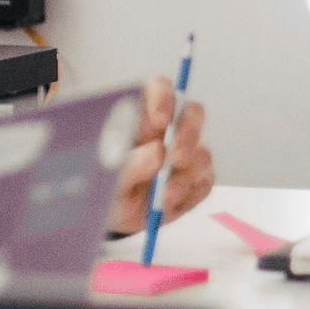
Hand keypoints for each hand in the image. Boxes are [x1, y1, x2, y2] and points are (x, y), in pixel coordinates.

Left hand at [108, 77, 215, 235]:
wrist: (113, 219)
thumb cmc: (105, 187)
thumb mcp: (106, 177)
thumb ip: (129, 165)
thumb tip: (158, 153)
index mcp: (141, 115)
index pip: (159, 89)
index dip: (164, 98)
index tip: (160, 119)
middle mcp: (167, 130)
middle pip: (192, 113)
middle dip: (189, 134)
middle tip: (175, 158)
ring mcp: (185, 154)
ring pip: (202, 153)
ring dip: (186, 176)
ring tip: (163, 196)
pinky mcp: (195, 180)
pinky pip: (204, 183)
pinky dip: (188, 194)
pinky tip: (169, 204)